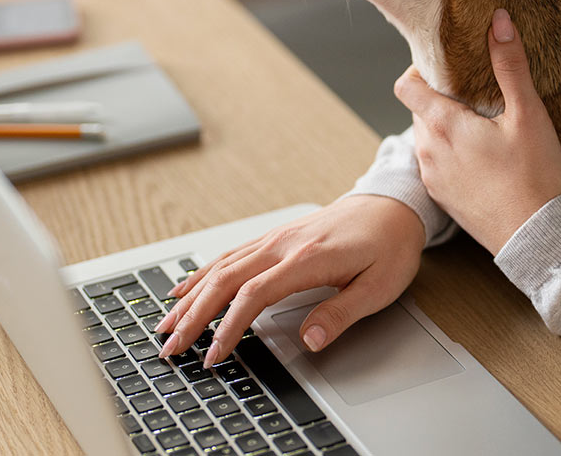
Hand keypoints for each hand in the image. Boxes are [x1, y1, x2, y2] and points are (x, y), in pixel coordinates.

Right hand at [154, 194, 424, 363]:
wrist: (392, 206)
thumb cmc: (389, 245)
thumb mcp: (379, 286)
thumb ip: (341, 313)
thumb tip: (309, 340)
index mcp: (308, 258)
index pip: (254, 295)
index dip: (228, 327)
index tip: (213, 354)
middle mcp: (284, 244)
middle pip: (226, 280)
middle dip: (194, 315)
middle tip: (170, 346)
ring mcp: (277, 237)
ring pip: (223, 266)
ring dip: (192, 296)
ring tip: (167, 323)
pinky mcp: (276, 237)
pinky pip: (231, 255)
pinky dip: (204, 273)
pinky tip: (187, 287)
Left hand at [394, 9, 560, 253]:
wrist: (533, 239)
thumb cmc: (533, 176)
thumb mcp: (528, 114)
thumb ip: (510, 65)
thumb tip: (498, 20)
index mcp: (442, 124)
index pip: (405, 85)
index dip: (422, 70)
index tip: (451, 67)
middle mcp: (427, 150)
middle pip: (418, 109)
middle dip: (441, 97)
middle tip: (476, 95)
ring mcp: (431, 176)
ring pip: (426, 137)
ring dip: (446, 127)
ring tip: (482, 126)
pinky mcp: (441, 197)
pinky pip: (435, 163)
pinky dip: (451, 154)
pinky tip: (483, 158)